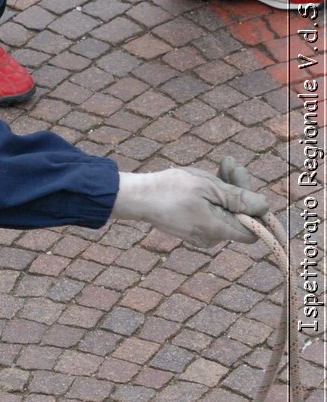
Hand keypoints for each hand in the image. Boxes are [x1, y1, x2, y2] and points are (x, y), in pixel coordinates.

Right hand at [112, 164, 267, 245]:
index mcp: (217, 230)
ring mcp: (201, 234)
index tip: (247, 187)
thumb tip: (265, 206)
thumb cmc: (169, 189)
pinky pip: (212, 213)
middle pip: (239, 217)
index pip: (253, 231)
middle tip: (229, 163)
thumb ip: (237, 198)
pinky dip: (214, 196)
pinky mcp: (192, 228)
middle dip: (239, 190)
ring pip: (226, 212)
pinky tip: (209, 177)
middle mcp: (211, 238)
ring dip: (226, 188)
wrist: (137, 196)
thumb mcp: (207, 187)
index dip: (256, 211)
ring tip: (222, 164)